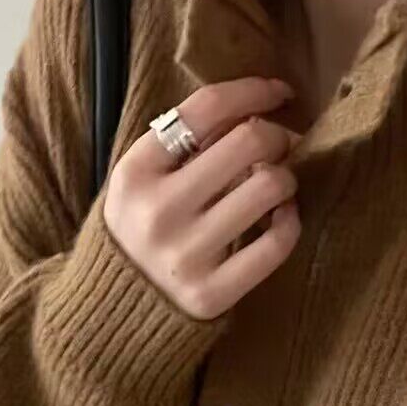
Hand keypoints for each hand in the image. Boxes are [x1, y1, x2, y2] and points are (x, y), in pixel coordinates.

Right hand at [103, 76, 301, 320]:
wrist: (116, 314)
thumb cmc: (140, 230)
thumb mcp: (141, 180)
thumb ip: (183, 142)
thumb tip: (257, 108)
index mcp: (135, 172)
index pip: (206, 108)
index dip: (254, 90)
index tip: (279, 93)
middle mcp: (157, 211)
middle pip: (248, 141)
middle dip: (277, 136)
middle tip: (279, 148)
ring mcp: (185, 255)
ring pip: (270, 187)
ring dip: (286, 178)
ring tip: (277, 186)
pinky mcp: (211, 294)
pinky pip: (277, 242)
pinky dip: (290, 221)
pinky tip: (281, 218)